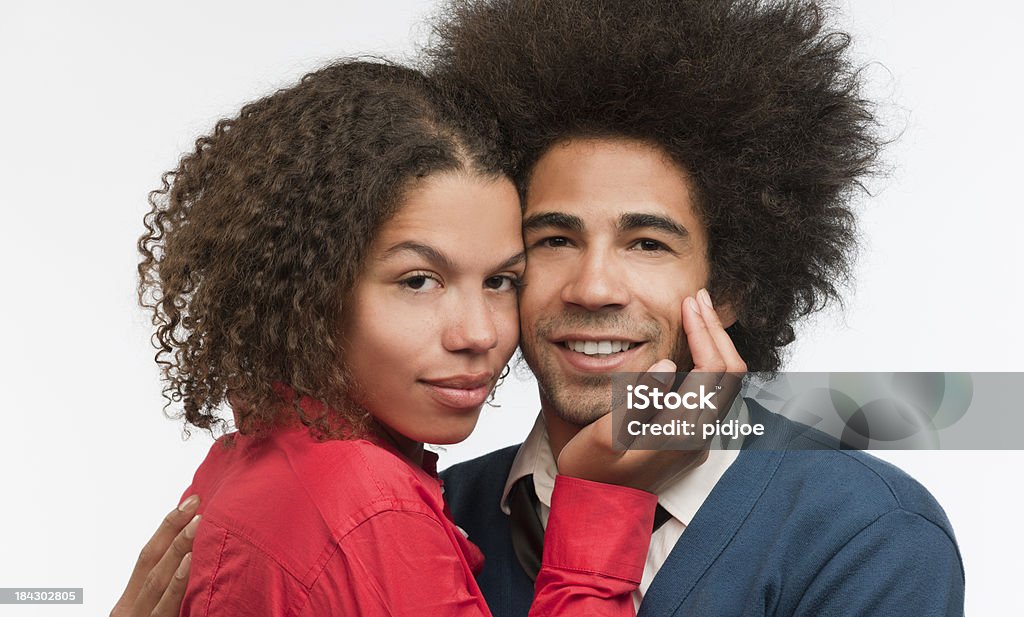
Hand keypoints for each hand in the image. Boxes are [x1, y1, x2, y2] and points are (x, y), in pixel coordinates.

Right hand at [110, 496, 199, 616]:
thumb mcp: (158, 614)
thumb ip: (167, 593)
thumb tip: (194, 559)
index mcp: (131, 602)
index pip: (148, 556)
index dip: (168, 527)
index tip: (191, 503)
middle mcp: (131, 609)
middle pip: (149, 560)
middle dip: (172, 529)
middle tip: (196, 503)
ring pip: (156, 580)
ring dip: (177, 549)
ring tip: (198, 524)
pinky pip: (164, 608)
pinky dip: (176, 585)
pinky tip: (189, 563)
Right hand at [557, 289, 746, 492]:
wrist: (598, 511)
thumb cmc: (592, 472)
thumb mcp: (604, 436)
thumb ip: (637, 399)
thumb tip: (670, 364)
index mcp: (681, 429)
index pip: (714, 370)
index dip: (704, 331)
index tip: (687, 304)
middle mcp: (699, 435)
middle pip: (731, 374)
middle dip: (716, 330)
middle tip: (698, 298)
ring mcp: (698, 439)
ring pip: (726, 384)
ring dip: (715, 345)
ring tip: (695, 314)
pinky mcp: (691, 440)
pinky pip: (712, 394)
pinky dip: (708, 362)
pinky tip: (688, 347)